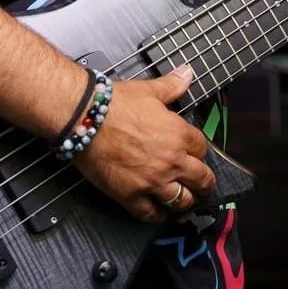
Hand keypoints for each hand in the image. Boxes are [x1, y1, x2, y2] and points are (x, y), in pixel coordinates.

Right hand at [73, 64, 215, 222]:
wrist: (84, 118)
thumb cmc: (114, 103)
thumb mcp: (148, 90)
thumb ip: (171, 86)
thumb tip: (186, 74)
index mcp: (178, 135)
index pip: (203, 149)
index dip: (199, 151)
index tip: (195, 153)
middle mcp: (170, 161)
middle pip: (201, 179)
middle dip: (203, 182)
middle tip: (201, 183)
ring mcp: (152, 181)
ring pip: (182, 201)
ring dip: (184, 200)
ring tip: (183, 199)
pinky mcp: (131, 195)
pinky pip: (151, 214)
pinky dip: (157, 214)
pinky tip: (157, 211)